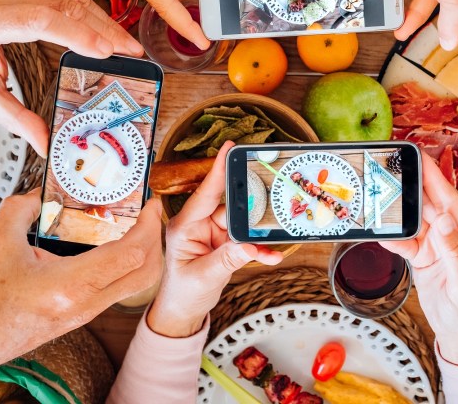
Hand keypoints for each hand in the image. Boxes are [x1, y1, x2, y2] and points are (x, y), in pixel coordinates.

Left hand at [0, 0, 142, 154]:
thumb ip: (13, 115)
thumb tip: (44, 142)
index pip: (41, 20)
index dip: (78, 34)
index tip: (106, 51)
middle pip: (66, 6)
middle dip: (105, 30)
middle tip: (131, 52)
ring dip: (102, 20)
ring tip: (124, 42)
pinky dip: (88, 10)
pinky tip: (102, 25)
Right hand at [0, 190, 161, 374]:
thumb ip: (20, 209)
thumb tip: (40, 191)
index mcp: (70, 286)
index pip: (130, 255)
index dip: (149, 226)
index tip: (150, 205)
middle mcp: (86, 303)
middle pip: (146, 271)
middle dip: (156, 237)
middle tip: (149, 213)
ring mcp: (88, 313)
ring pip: (138, 283)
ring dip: (146, 252)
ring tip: (137, 226)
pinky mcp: (85, 316)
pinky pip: (121, 289)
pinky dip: (129, 265)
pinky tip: (115, 246)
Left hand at [147, 142, 282, 337]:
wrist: (184, 310)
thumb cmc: (183, 292)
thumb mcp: (203, 277)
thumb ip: (227, 260)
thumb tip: (249, 246)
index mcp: (185, 226)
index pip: (205, 193)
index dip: (218, 169)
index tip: (230, 147)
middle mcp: (201, 224)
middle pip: (230, 204)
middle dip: (250, 202)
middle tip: (271, 194)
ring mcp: (215, 233)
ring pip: (243, 222)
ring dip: (259, 232)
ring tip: (274, 237)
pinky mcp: (228, 243)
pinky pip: (248, 240)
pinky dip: (260, 248)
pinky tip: (272, 254)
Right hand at [381, 153, 457, 367]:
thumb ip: (455, 252)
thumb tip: (444, 220)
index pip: (452, 201)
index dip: (435, 178)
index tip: (421, 158)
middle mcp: (454, 236)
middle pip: (431, 204)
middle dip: (413, 185)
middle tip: (393, 166)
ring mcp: (437, 246)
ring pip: (415, 220)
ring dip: (399, 209)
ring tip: (380, 192)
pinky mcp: (423, 257)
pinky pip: (405, 242)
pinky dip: (393, 238)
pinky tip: (380, 232)